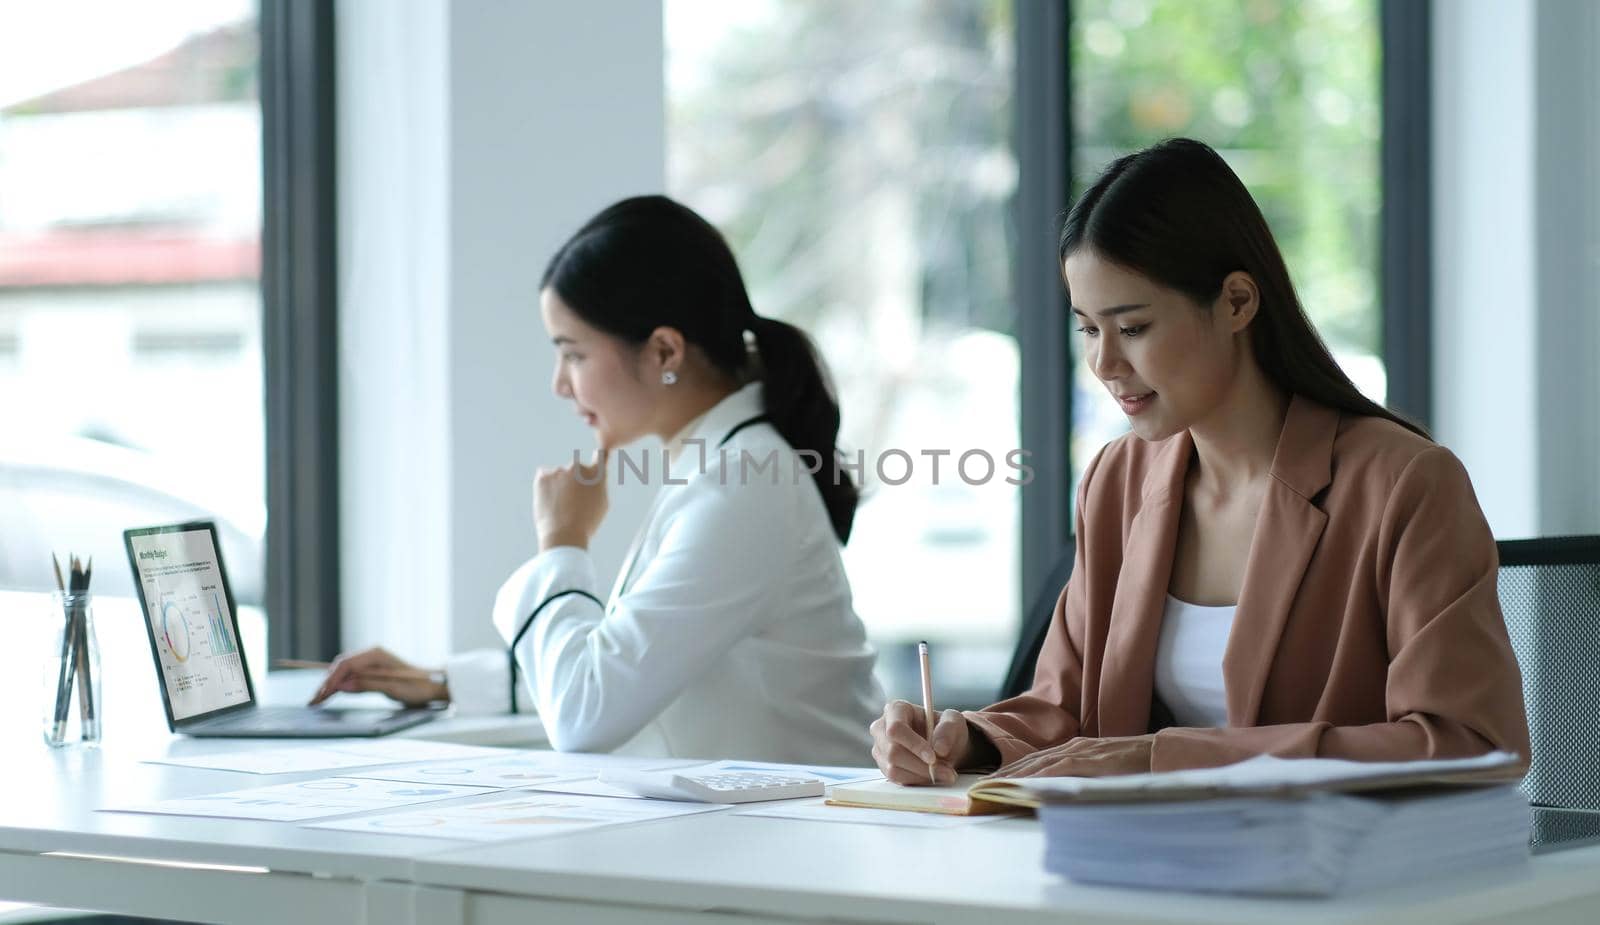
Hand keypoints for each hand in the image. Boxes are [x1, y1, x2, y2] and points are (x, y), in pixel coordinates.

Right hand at [308, 647, 448, 707]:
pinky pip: (350, 677)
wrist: (432, 686)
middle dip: (327, 684)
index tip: (322, 694)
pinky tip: (329, 696)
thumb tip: (342, 686)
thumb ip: (367, 685)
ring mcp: (370, 663)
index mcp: (375, 654)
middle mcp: (370, 655)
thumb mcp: (393, 688)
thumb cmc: (417, 687)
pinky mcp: (370, 672)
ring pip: (343, 673)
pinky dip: (339, 687)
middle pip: (341, 667)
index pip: (346, 664)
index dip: (332, 680)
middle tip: (314, 701)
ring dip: (330, 686)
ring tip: (316, 701)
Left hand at [534, 449, 608, 550]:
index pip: (601, 456)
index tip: (599, 454)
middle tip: (571, 503)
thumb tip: (592, 478)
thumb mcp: (602, 504)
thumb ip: (598, 486)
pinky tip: (550, 503)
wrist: (564, 534)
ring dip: (559, 486)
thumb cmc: (586, 524)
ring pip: (558, 476)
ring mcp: (559, 470)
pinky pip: (544, 478)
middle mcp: (579, 467)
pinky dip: (546, 488)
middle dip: (573, 481)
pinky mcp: (543, 476)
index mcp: (596, 474)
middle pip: (576, 470)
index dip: (599, 456)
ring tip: (560, 508)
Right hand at [870, 700, 972, 784]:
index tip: (933, 758)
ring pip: (894, 769)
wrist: (943, 746)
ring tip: (943, 773)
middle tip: (946, 771)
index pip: (896, 728)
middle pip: (892, 751)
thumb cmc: (945, 728)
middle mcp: (882, 728)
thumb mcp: (954, 721)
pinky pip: (897, 779)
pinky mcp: (884, 767)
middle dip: (921, 765)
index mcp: (896, 709)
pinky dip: (918, 780)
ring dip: (921, 775)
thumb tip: (939, 749)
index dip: (913, 744)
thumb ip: (948, 730)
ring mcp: (880, 749)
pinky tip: (932, 776)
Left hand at [990, 734, 1154, 779]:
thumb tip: (1062, 794)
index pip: (1035, 761)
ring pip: (1038, 764)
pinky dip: (1038, 777)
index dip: (1011, 770)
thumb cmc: (1134, 764)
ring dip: (1012, 775)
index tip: (991, 781)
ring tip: (991, 786)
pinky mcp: (1089, 760)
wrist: (1160, 753)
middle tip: (979, 786)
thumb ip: (1082, 777)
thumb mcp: (1101, 770)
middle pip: (1029, 761)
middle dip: (1003, 773)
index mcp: (1074, 750)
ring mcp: (1080, 752)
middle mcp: (1072, 748)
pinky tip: (1023, 784)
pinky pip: (1058, 770)